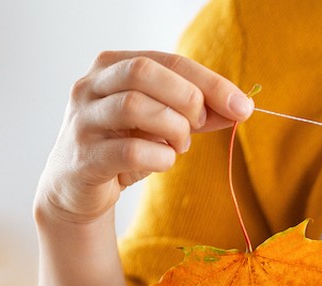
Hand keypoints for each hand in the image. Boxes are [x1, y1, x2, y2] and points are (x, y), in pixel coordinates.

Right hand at [35, 51, 253, 228]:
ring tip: (178, 146)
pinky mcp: (84, 157)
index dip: (211, 83)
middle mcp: (90, 86)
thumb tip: (241, 107)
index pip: (169, 61)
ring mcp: (83, 120)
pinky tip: (163, 161)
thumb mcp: (165, 124)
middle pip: (144, 72)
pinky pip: (131, 151)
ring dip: (173, 129)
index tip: (243, 106)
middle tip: (198, 124)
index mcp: (113, 66)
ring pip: (134, 106)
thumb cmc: (124, 146)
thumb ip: (199, 112)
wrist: (78, 188)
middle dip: (186, 99)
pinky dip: (160, 158)